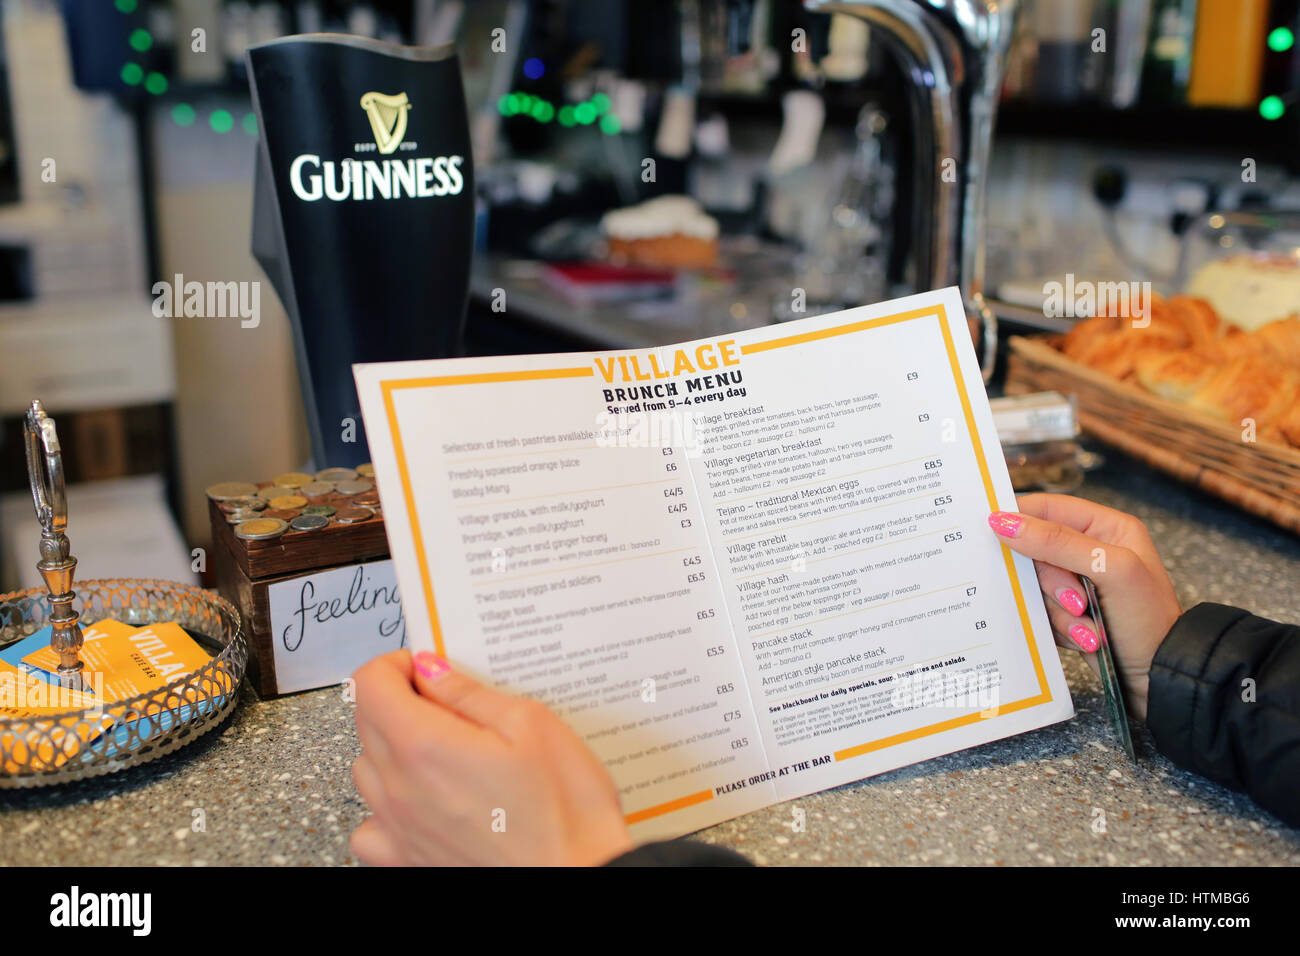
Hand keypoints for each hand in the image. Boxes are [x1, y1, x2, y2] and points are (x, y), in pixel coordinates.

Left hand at [350, 649, 634, 865]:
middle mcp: (399, 789)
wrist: (579, 879)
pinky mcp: (406, 861)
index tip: (423, 667)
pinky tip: (422, 800)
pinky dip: (387, 806)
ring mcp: (398, 830)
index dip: (395, 664)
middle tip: (443, 700)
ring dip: (392, 748)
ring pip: (367, 770)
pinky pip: (371, 825)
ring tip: (442, 748)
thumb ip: (470, 694)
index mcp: (425, 745)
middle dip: (397, 699)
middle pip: (366, 722)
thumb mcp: (531, 725)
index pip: (370, 684)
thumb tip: (434, 671)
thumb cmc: (566, 814)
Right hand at [987, 494, 1182, 721]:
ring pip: (1035, 585)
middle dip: (1052, 583)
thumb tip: (1004, 521)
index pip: (1049, 509)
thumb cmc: (1149, 621)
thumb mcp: (1109, 570)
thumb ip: (1057, 542)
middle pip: (1036, 551)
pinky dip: (1057, 626)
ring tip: (1088, 628)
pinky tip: (1085, 636)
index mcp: (1106, 528)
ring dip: (1057, 610)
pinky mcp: (1067, 611)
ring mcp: (1077, 583)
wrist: (1160, 678)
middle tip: (1076, 603)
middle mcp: (1090, 550)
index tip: (992, 529)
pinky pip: (1039, 609)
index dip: (1020, 518)